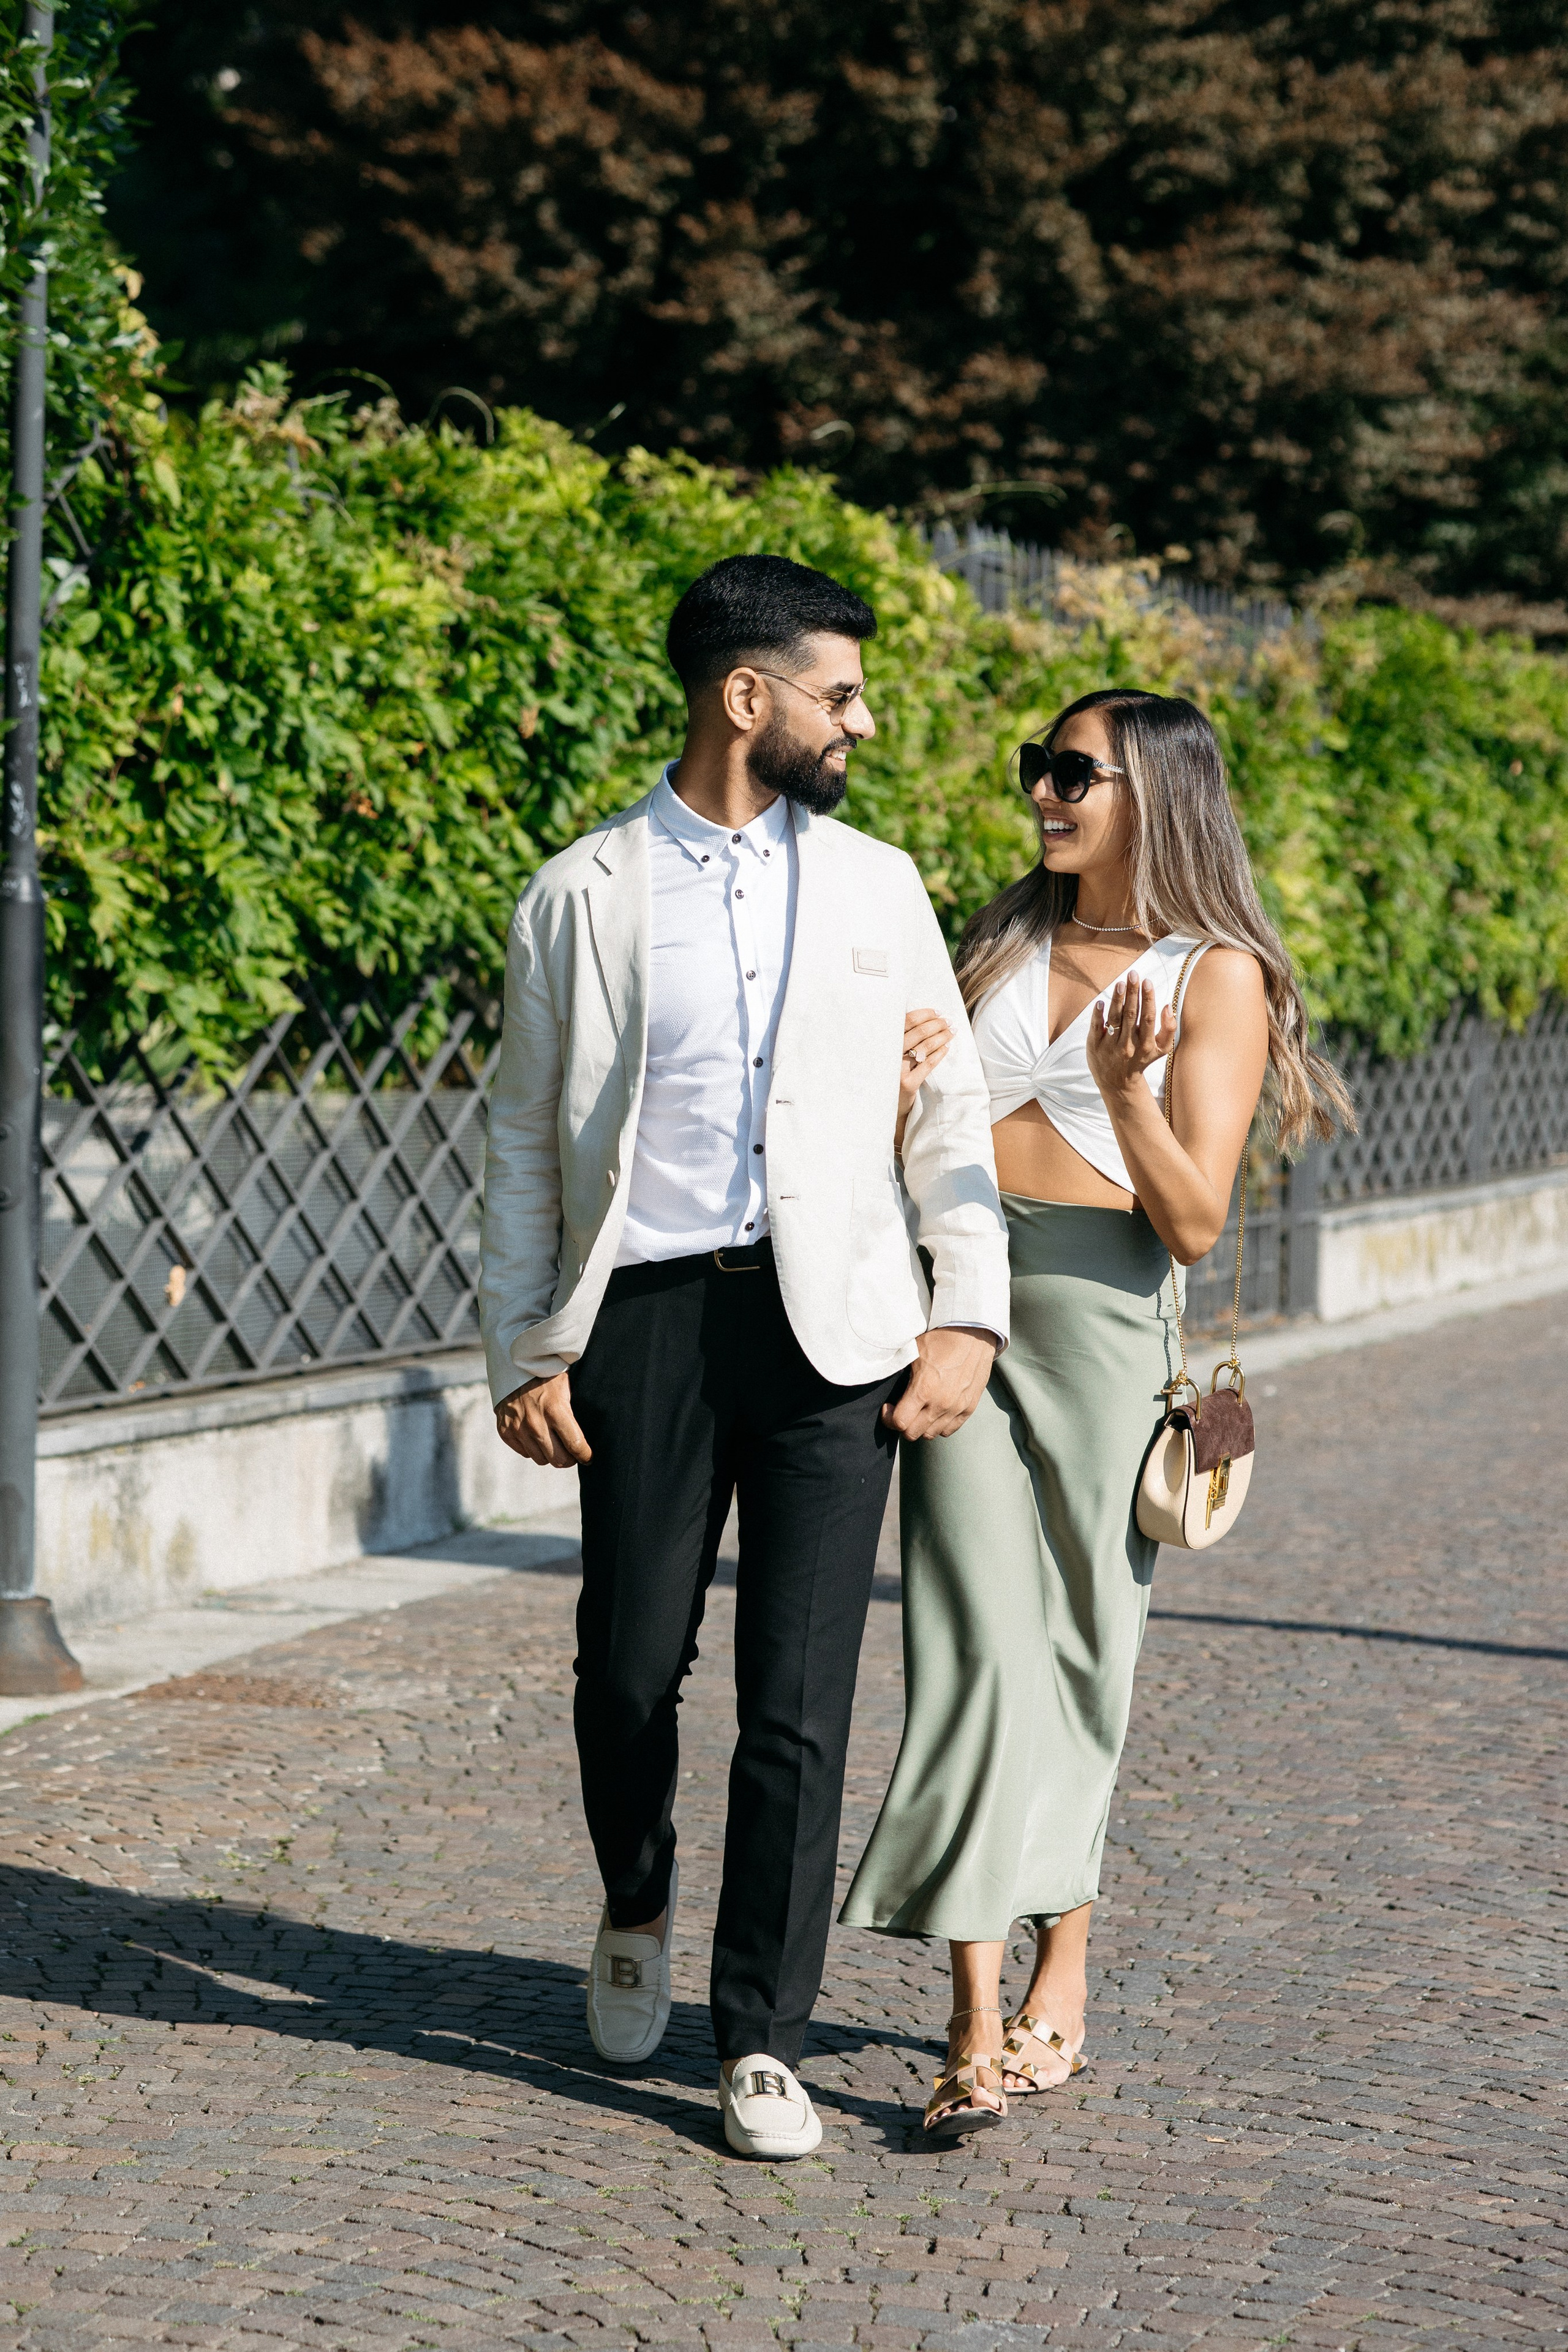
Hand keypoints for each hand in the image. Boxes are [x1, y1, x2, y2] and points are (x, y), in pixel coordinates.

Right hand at [495, 1371, 591, 1466]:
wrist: (514, 1365)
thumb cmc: (546, 1376)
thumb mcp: (566, 1389)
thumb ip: (573, 1415)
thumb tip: (584, 1439)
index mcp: (556, 1410)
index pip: (575, 1445)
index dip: (585, 1455)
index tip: (588, 1457)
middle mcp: (536, 1423)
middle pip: (558, 1459)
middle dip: (569, 1459)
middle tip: (572, 1453)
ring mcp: (518, 1428)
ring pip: (541, 1460)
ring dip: (550, 1455)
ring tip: (554, 1443)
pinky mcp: (505, 1431)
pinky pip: (524, 1453)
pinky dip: (532, 1448)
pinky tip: (536, 1436)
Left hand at [882, 1326, 996, 1440]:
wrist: (974, 1333)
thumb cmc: (941, 1339)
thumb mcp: (913, 1351)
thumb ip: (899, 1372)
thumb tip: (884, 1378)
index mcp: (924, 1389)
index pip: (900, 1423)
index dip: (888, 1418)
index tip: (889, 1408)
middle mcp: (941, 1403)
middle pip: (913, 1434)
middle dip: (902, 1424)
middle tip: (901, 1411)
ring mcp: (957, 1408)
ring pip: (931, 1434)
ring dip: (921, 1426)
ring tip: (919, 1411)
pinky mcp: (969, 1407)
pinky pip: (950, 1429)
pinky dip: (939, 1425)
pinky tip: (934, 1412)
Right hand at [897, 1007, 951, 1149]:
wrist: (883, 1105)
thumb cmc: (888, 1073)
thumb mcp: (888, 1053)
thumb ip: (898, 1037)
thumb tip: (922, 1017)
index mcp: (884, 1042)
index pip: (906, 1020)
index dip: (924, 1014)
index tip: (937, 1012)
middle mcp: (889, 1054)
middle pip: (919, 1032)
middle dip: (937, 1024)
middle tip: (948, 1022)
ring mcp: (897, 1070)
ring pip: (925, 1046)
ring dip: (942, 1036)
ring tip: (951, 1032)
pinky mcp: (907, 1084)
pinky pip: (928, 1064)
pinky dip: (940, 1053)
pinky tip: (947, 1047)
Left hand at [1086, 975, 1174, 1098]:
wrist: (1118, 1083)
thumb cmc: (1142, 1060)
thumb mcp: (1161, 1049)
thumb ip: (1169, 1028)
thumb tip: (1168, 1006)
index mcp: (1145, 1045)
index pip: (1147, 1018)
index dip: (1147, 999)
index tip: (1147, 981)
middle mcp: (1127, 1046)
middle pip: (1130, 1015)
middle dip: (1132, 993)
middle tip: (1133, 974)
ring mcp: (1110, 1047)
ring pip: (1114, 1019)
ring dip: (1117, 1000)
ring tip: (1120, 983)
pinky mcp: (1094, 1047)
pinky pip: (1096, 1028)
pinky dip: (1098, 1015)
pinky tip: (1101, 1001)